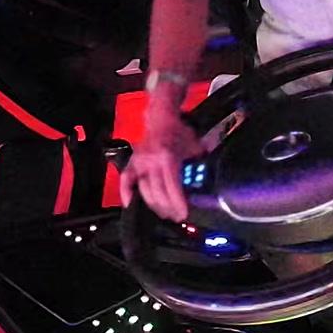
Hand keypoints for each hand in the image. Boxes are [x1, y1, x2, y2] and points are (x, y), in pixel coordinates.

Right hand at [119, 106, 202, 221]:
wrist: (161, 116)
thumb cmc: (179, 131)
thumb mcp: (195, 147)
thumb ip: (199, 165)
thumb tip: (206, 183)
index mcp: (167, 157)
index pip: (172, 187)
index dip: (178, 203)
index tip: (183, 214)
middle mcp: (151, 161)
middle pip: (158, 193)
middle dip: (168, 208)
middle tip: (176, 216)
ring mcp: (139, 162)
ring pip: (143, 191)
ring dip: (154, 205)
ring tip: (164, 213)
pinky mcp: (132, 162)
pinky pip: (125, 180)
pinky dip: (126, 192)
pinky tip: (130, 204)